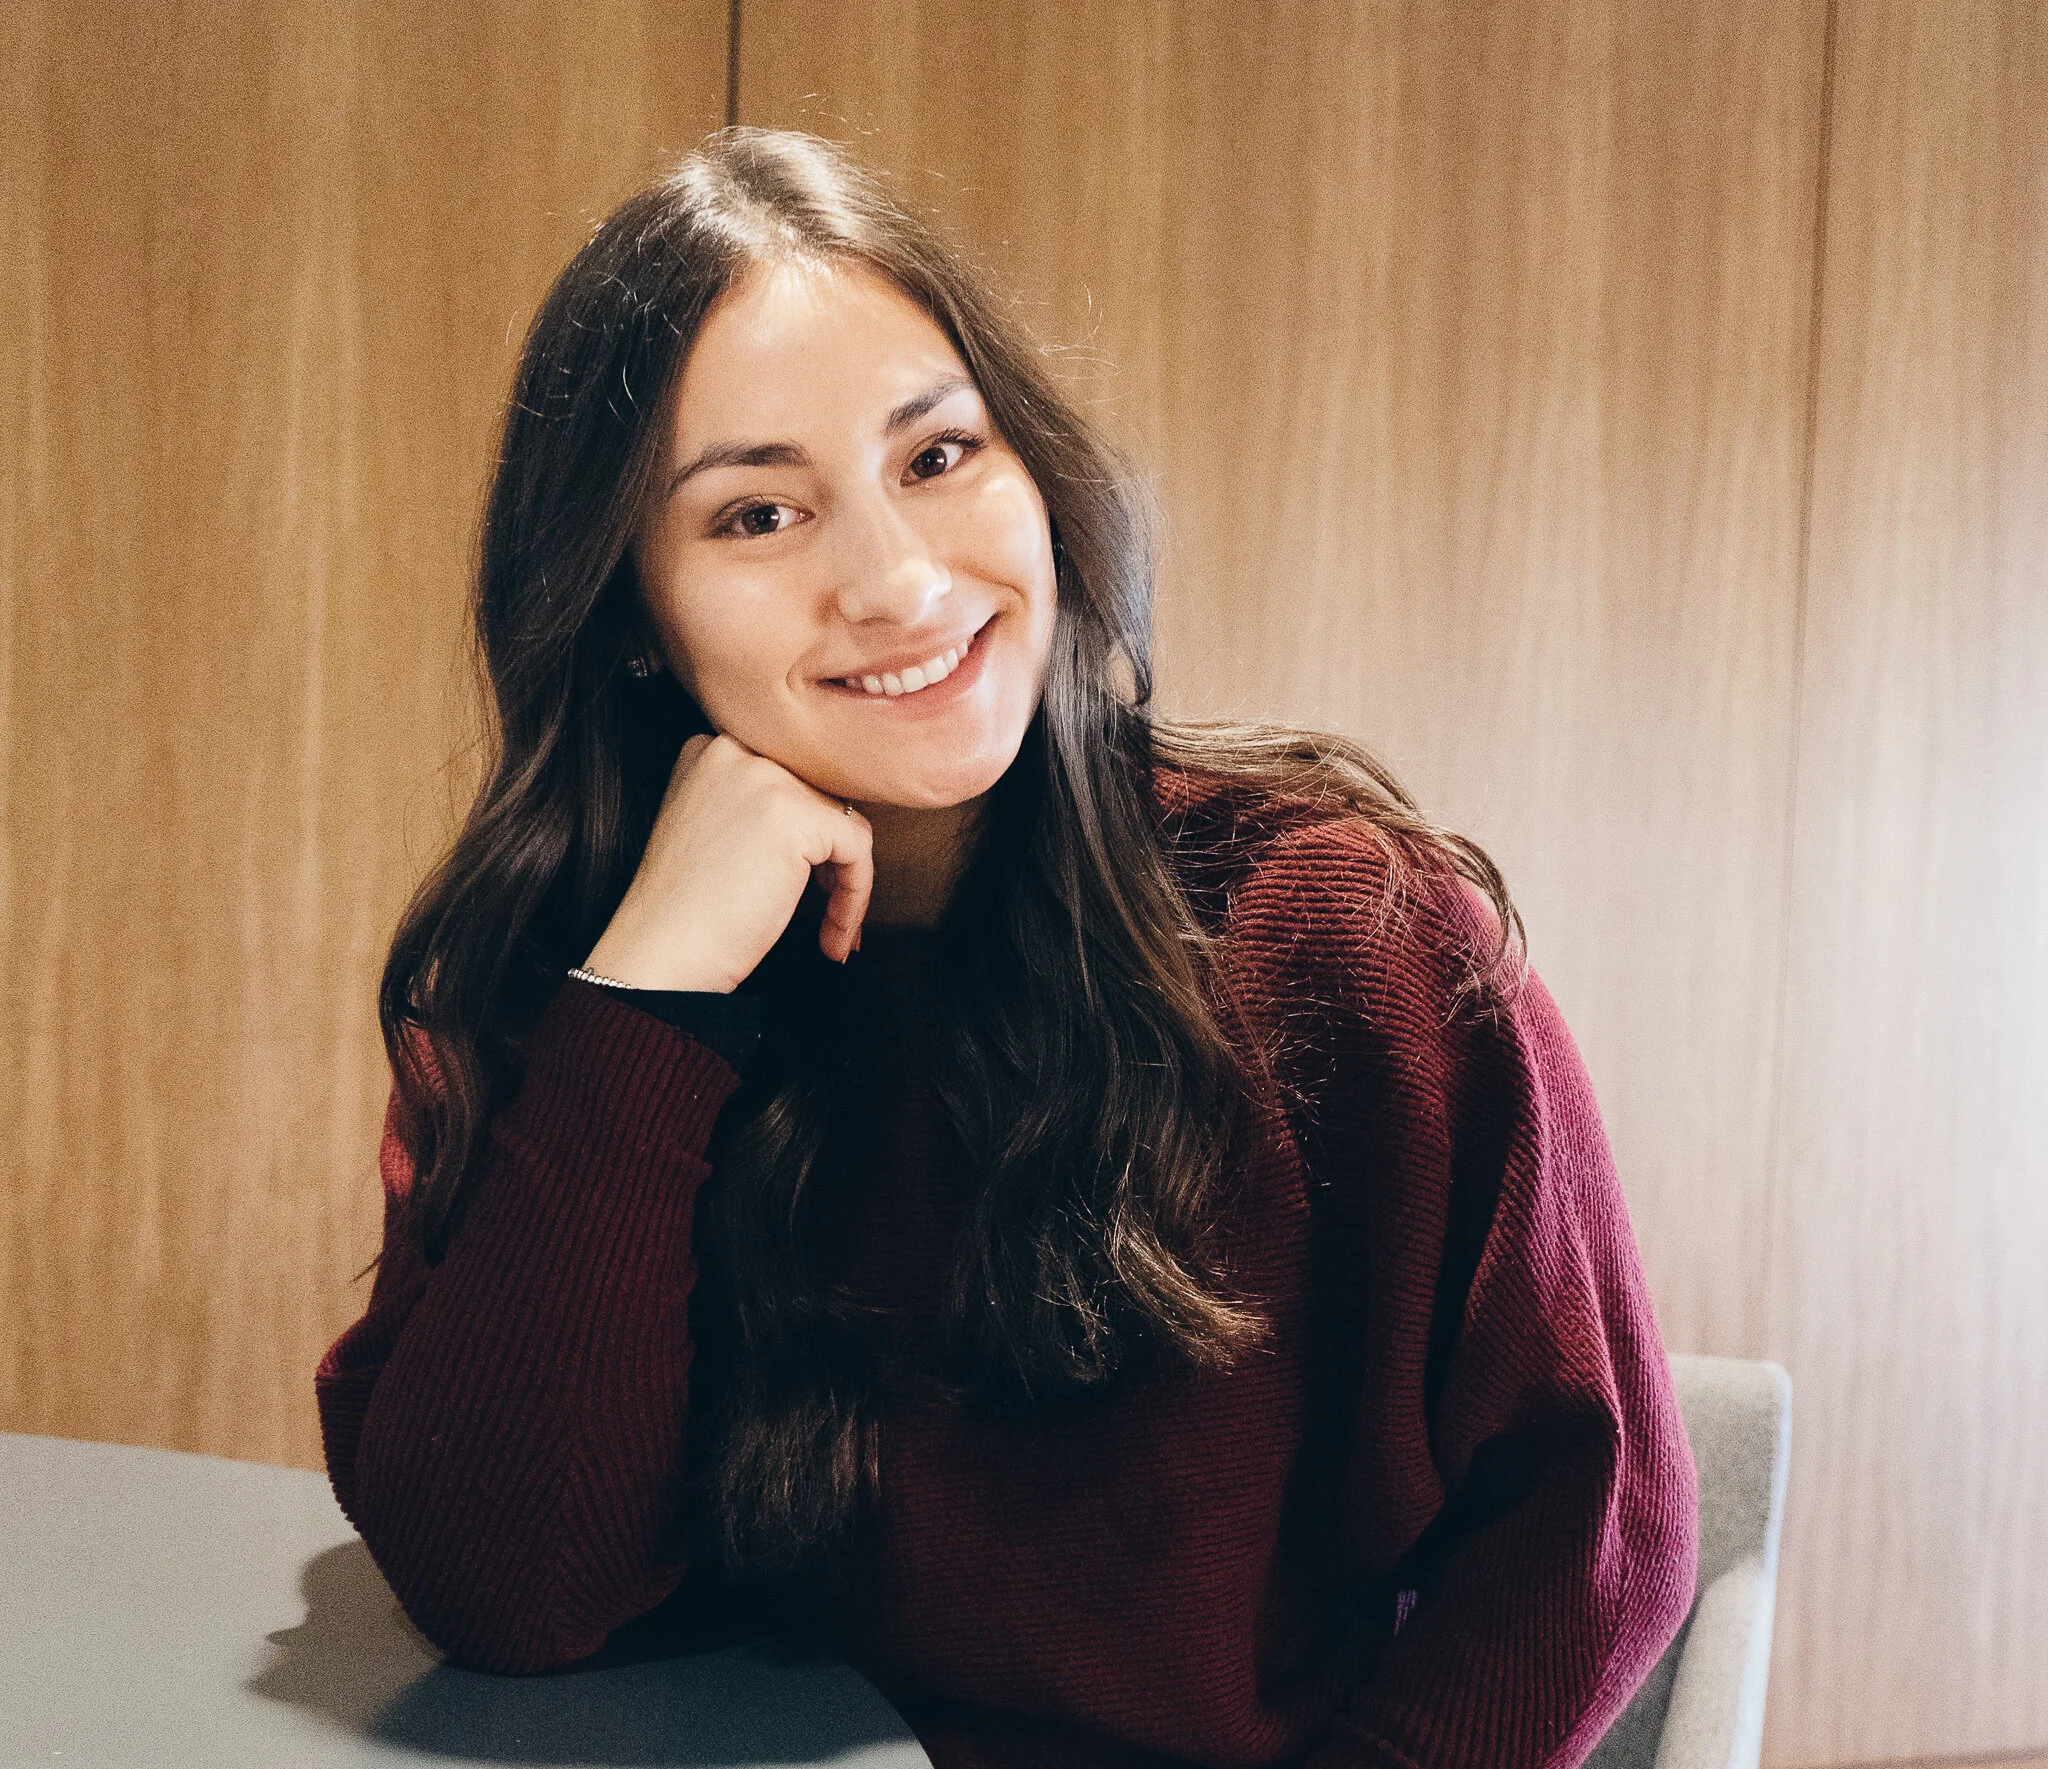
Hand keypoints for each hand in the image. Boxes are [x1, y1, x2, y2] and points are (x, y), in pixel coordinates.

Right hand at [580, 733, 872, 991]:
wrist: (663, 950)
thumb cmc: (688, 909)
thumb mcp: (714, 829)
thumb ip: (759, 805)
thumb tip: (832, 815)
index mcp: (710, 750)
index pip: (790, 778)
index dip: (807, 836)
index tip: (807, 883)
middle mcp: (735, 750)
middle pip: (819, 796)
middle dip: (830, 859)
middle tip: (828, 911)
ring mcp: (764, 778)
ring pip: (843, 822)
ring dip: (846, 883)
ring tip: (831, 931)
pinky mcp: (793, 815)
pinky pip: (857, 847)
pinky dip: (854, 896)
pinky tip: (832, 934)